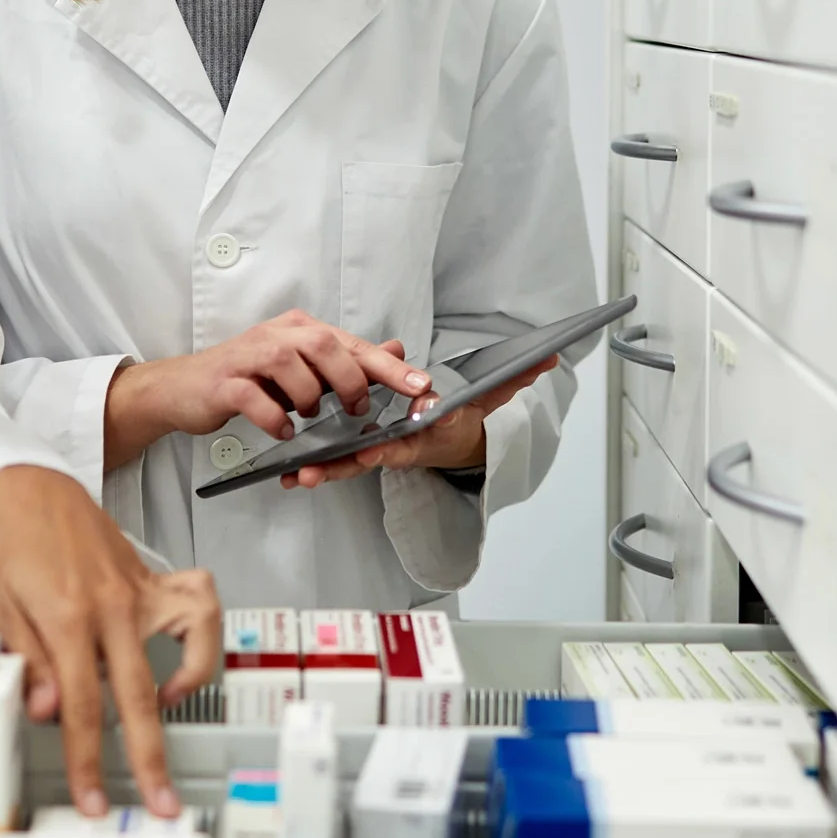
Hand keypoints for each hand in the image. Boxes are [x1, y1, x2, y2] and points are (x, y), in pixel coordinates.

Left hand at [0, 466, 217, 817]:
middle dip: (149, 756)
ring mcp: (140, 589)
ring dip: (193, 681)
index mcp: (68, 615)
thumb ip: (29, 659)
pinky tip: (183, 655)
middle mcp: (113, 605)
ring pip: (190, 640)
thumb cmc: (9, 536)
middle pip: (137, 694)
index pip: (82, 706)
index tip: (92, 794)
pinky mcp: (152, 578)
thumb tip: (47, 710)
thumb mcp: (0, 602)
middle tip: (159, 796)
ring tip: (175, 705)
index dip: (88, 759)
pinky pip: (198, 599)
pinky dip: (202, 629)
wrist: (28, 483)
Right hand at [103, 310, 437, 469]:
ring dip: (308, 397)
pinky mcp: (225, 383)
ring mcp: (248, 357)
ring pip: (290, 365)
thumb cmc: (245, 379)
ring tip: (308, 417)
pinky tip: (283, 431)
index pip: (350, 342)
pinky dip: (275, 419)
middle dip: (350, 379)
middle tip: (357, 409)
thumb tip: (395, 352)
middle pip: (323, 344)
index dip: (387, 364)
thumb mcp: (300, 367)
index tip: (420, 385)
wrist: (182, 389)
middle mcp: (275, 334)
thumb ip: (344, 361)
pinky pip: (256, 398)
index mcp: (298, 329)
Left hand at [283, 355, 558, 489]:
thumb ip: (513, 380)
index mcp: (428, 433)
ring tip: (294, 478)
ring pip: (347, 466)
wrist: (455, 443)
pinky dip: (315, 469)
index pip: (412, 440)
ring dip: (321, 473)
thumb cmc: (463, 417)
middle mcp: (402, 446)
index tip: (371, 450)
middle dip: (341, 468)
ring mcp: (381, 453)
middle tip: (312, 474)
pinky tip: (288, 474)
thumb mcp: (488, 399)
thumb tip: (547, 360)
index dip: (393, 446)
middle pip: (369, 460)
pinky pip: (337, 462)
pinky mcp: (362, 453)